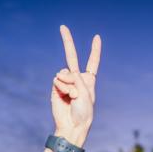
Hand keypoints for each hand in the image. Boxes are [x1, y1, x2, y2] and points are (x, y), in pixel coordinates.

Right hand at [51, 25, 100, 146]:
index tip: (97, 37)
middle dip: (67, 41)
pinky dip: (62, 87)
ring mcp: (65, 82)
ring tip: (72, 97)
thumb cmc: (83, 112)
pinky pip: (57, 79)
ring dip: (68, 84)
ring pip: (63, 72)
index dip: (95, 50)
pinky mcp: (56, 88)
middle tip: (62, 26)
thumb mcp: (85, 93)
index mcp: (88, 80)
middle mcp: (76, 79)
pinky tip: (65, 97)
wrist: (72, 125)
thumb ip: (74, 78)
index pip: (92, 62)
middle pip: (71, 56)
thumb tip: (59, 74)